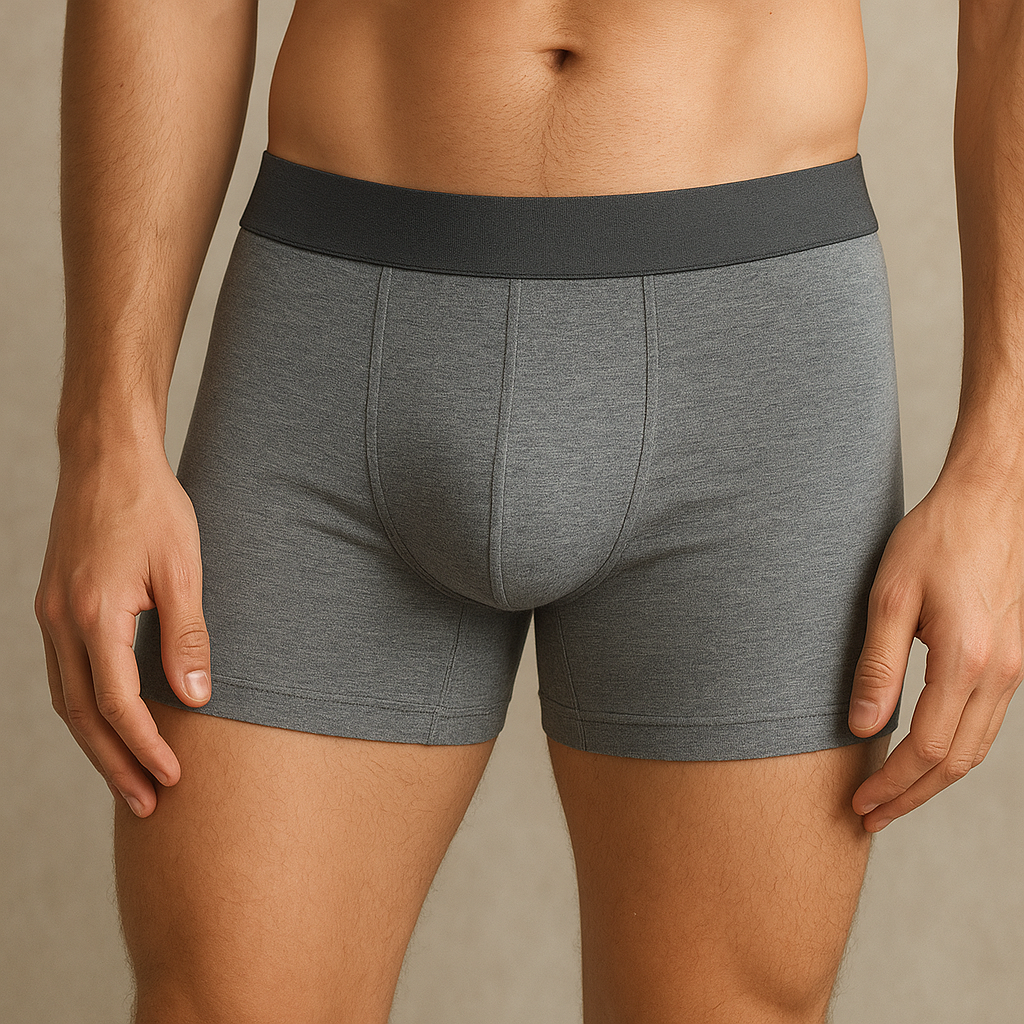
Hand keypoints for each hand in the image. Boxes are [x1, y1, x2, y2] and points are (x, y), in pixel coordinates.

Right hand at [35, 446, 210, 816]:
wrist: (106, 457)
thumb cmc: (151, 507)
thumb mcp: (183, 569)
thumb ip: (187, 637)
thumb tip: (197, 699)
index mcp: (95, 616)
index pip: (119, 706)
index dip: (146, 747)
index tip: (174, 779)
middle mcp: (62, 622)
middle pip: (83, 716)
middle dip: (115, 764)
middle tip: (146, 806)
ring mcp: (51, 615)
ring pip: (67, 699)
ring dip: (96, 743)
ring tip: (128, 777)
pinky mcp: (54, 604)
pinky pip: (63, 673)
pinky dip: (85, 707)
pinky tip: (108, 721)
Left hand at [848, 465, 1023, 830]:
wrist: (993, 500)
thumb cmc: (935, 539)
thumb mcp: (890, 596)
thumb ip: (877, 666)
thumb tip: (861, 727)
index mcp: (967, 661)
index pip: (926, 748)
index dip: (892, 784)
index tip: (859, 802)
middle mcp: (1001, 674)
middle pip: (956, 762)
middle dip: (912, 796)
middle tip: (870, 816)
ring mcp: (1016, 669)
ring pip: (977, 748)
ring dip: (934, 780)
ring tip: (893, 796)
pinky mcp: (1016, 659)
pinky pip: (987, 723)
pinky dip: (955, 750)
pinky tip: (925, 754)